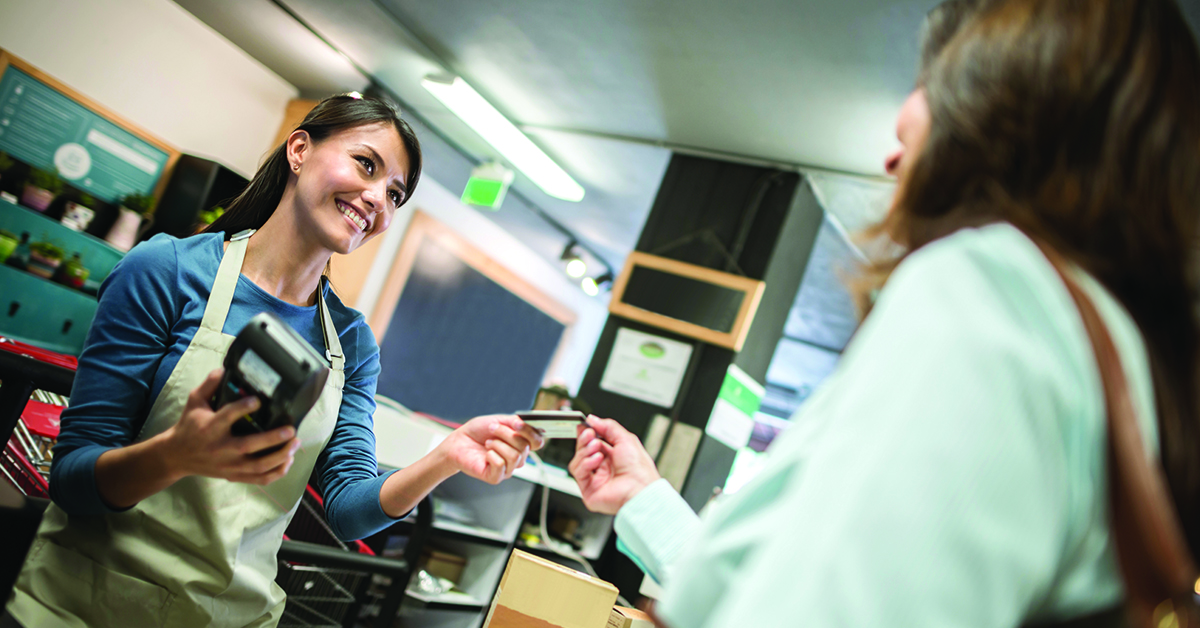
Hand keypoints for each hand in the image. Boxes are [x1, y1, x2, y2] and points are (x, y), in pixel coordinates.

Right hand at [158, 368, 300, 484]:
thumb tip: (226, 369)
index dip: (243, 408)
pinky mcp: (234, 476)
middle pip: (248, 446)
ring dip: (280, 456)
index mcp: (210, 428)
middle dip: (272, 439)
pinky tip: (288, 461)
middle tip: (291, 430)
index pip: (227, 417)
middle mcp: (220, 449)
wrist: (177, 456)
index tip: (258, 400)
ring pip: (257, 466)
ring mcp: (228, 465)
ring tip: (295, 443)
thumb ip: (210, 384)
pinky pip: (259, 479)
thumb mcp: (195, 401)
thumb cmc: (189, 426)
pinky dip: (276, 472)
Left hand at [436, 414, 544, 483]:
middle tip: (492, 428)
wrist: (458, 442)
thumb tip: (523, 424)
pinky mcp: (496, 477)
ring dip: (498, 444)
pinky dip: (491, 455)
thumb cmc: (478, 432)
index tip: (516, 423)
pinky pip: (501, 465)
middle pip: (525, 447)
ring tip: (487, 442)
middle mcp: (517, 458)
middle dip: (506, 433)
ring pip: (514, 456)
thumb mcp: (497, 420)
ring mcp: (508, 469)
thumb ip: (513, 422)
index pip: (537, 442)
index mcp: (521, 444)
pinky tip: (485, 454)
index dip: (530, 432)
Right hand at [569, 416, 660, 514]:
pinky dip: (585, 463)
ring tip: (597, 448)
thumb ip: (608, 426)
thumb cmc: (639, 469)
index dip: (587, 433)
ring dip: (585, 450)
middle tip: (590, 434)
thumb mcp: (626, 439)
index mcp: (613, 456)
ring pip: (578, 459)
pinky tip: (596, 460)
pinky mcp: (588, 489)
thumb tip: (592, 419)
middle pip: (583, 449)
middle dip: (585, 439)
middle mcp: (603, 467)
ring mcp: (595, 478)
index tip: (585, 425)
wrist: (639, 488)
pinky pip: (578, 472)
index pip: (593, 442)